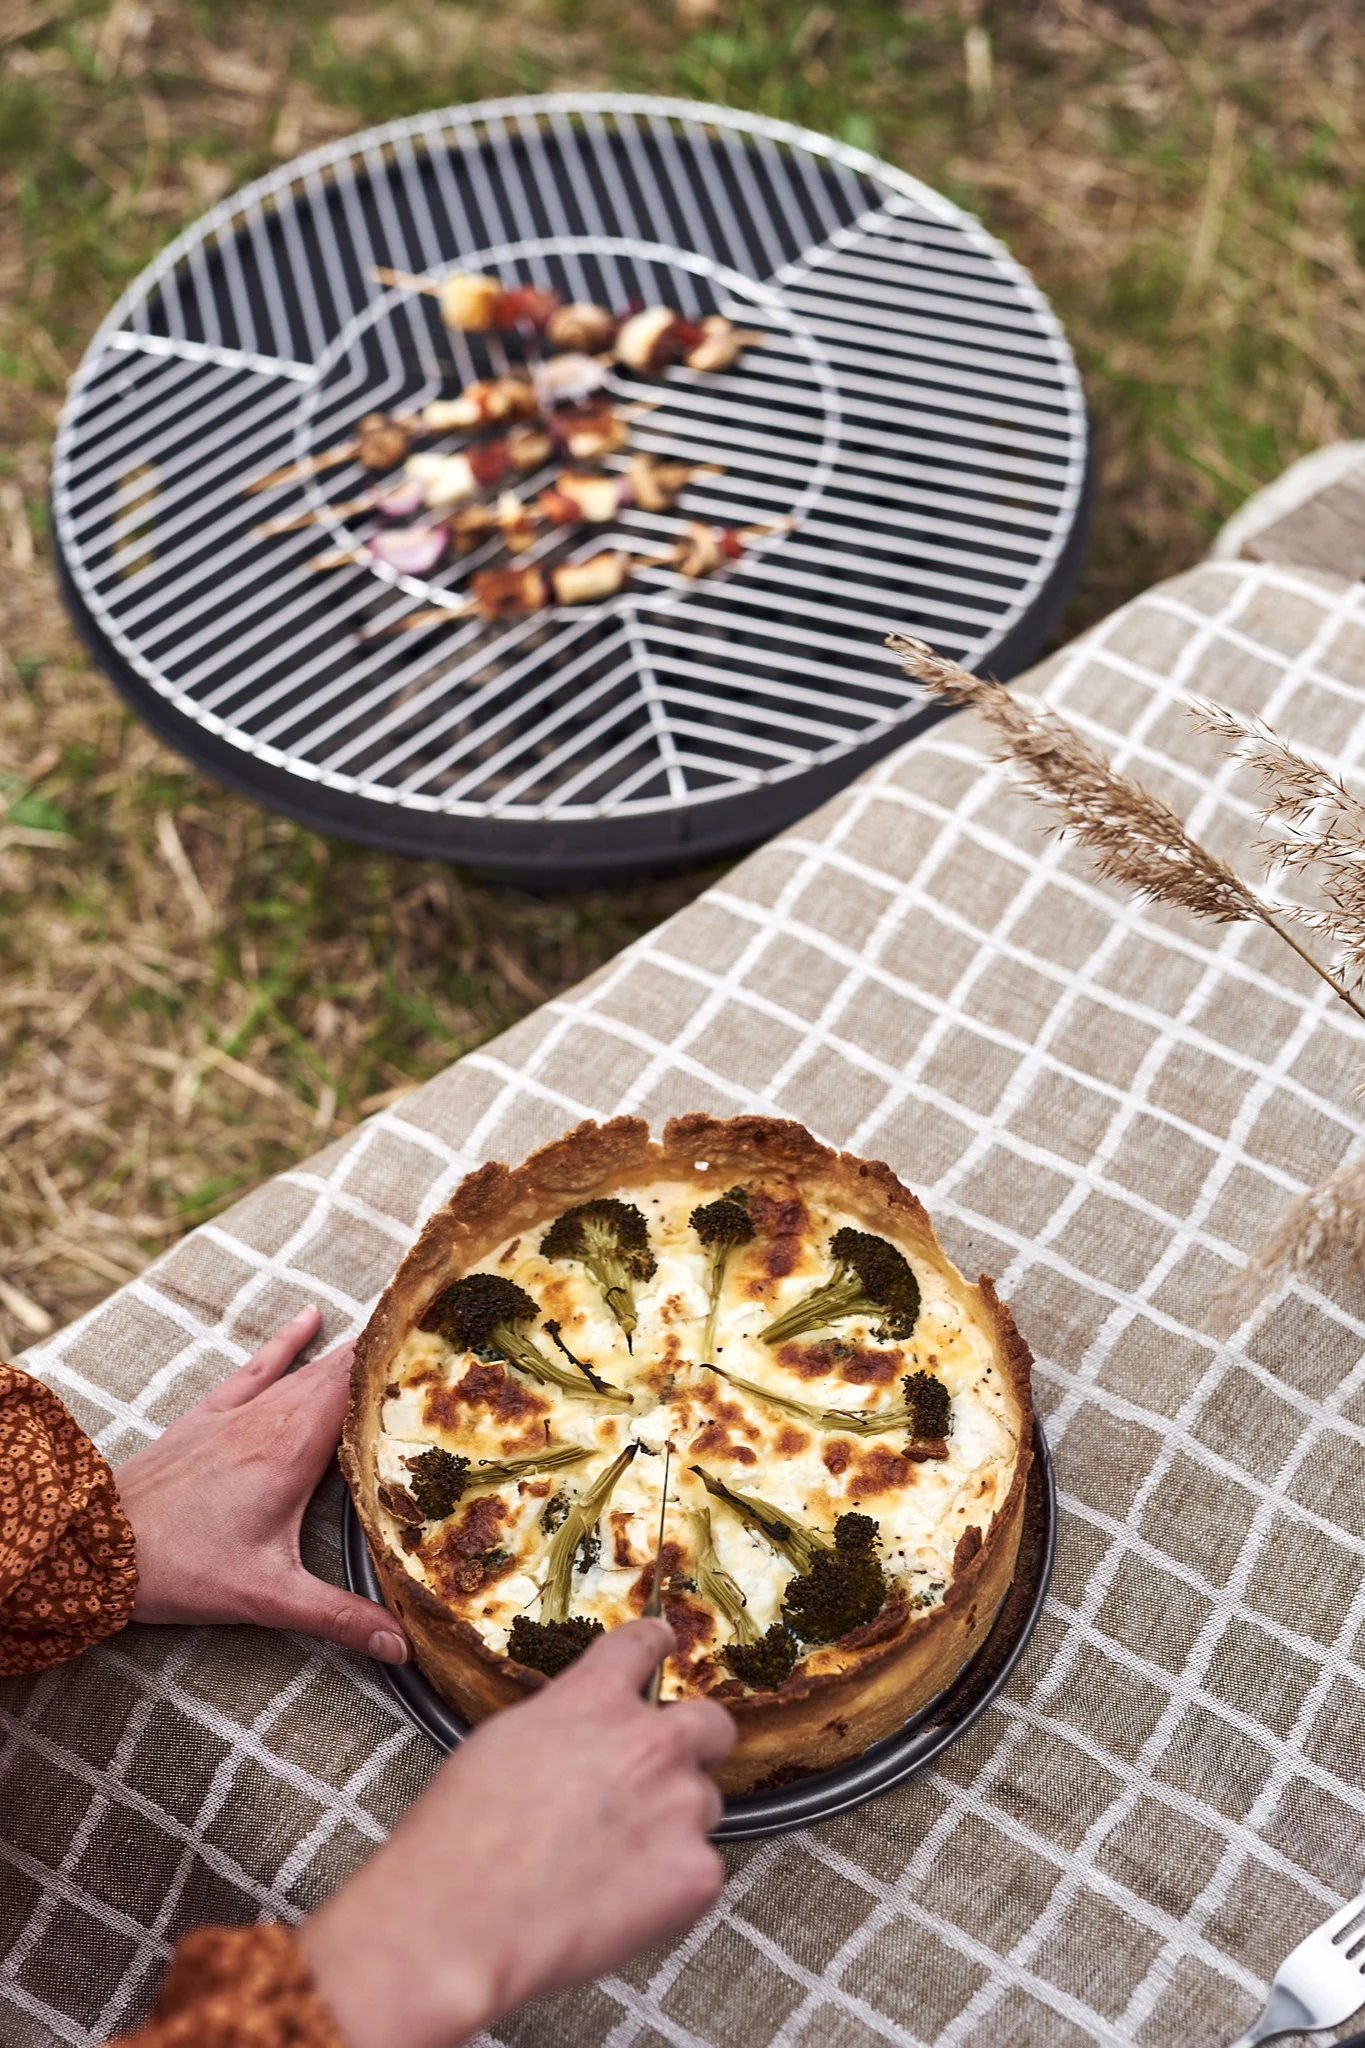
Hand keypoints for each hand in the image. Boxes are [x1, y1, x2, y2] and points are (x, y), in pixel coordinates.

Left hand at [116, 1306, 406, 1663]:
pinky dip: (288, 1342)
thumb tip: (401, 1648)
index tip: (443, 1349)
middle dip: (388, 1356)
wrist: (96, 1546)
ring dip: (350, 1351)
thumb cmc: (180, 1569)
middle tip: (437, 1339)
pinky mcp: (210, 1415)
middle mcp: (271, 1418)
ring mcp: (239, 1412)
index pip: (358, 1389)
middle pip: (341, 1372)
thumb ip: (338, 1618)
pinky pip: (259, 1366)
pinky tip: (310, 1317)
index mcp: (294, 1450)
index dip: (400, 1365)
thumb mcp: (266, 1598)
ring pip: (307, 1368)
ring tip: (395, 1328)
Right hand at [298, 1618, 735, 2047]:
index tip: (663, 1644)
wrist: (460, 1918)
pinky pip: (701, 1871)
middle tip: (665, 1775)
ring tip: (616, 1862)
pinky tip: (622, 1901)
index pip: (643, 1644)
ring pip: (704, 1804)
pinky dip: (672, 1888)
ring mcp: (680, 1805)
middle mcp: (649, 1741)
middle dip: (695, 1745)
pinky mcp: (694, 1873)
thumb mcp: (502, 1740)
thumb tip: (580, 1737)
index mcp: (594, 1698)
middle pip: (710, 1723)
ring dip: (675, 1824)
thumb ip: (563, 1725)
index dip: (656, 1644)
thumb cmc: (461, 1840)